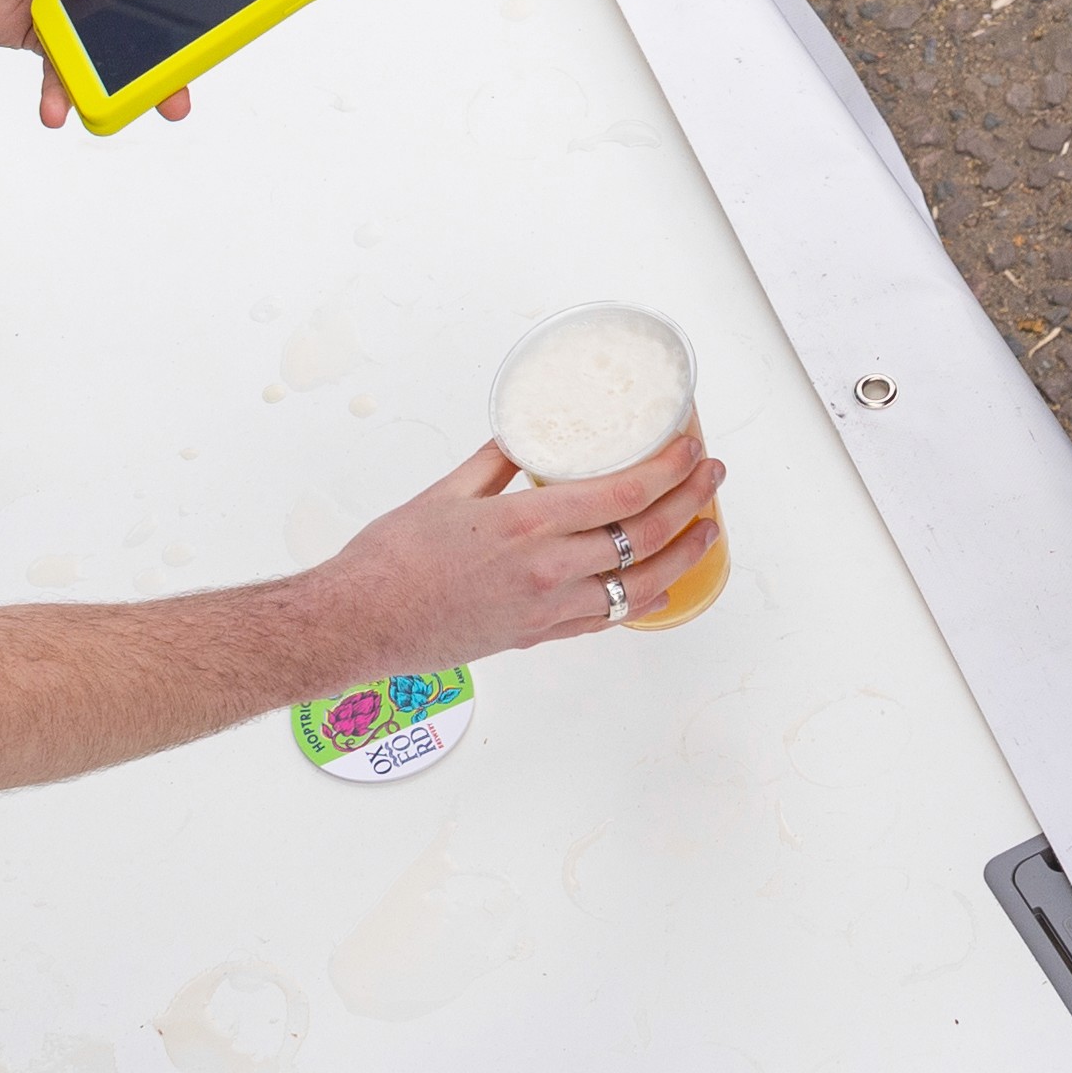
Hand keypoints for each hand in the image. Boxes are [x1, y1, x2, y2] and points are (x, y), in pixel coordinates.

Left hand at [0, 0, 201, 127]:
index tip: (223, 2)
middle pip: (150, 7)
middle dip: (173, 46)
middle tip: (186, 76)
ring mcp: (68, 3)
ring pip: (113, 46)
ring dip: (127, 78)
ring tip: (135, 104)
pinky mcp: (38, 34)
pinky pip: (65, 69)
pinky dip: (65, 92)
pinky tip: (59, 106)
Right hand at [311, 435, 729, 665]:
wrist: (359, 622)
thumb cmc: (392, 558)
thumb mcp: (448, 490)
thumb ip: (497, 462)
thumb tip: (526, 436)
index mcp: (528, 524)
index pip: (623, 492)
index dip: (668, 468)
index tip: (691, 447)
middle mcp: (548, 570)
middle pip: (645, 536)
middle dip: (691, 503)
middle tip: (712, 477)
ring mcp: (546, 610)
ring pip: (637, 585)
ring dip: (683, 556)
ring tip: (707, 531)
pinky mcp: (535, 636)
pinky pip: (605, 618)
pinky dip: (640, 599)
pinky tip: (659, 584)